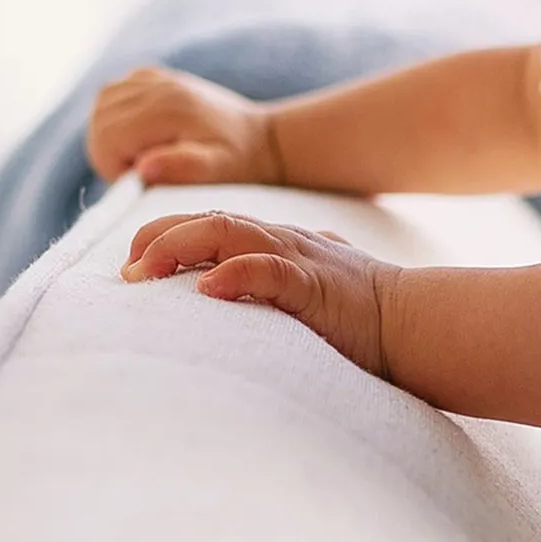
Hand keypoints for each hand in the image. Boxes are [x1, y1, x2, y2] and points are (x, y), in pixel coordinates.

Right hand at [87, 66, 281, 186]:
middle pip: (100, 122)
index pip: (107, 139)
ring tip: (143, 152)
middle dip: (111, 153)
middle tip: (144, 169)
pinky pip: (114, 92)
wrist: (262, 138)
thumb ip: (183, 168)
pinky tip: (143, 131)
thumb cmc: (238, 160)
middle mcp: (160, 86)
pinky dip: (117, 114)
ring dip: (111, 134)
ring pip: (101, 105)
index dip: (114, 167)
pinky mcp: (154, 76)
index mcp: (169, 108)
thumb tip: (143, 168)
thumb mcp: (217, 170)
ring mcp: (156, 77)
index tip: (141, 179)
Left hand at [121, 211, 395, 378]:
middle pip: (211, 219)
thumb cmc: (357, 318)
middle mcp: (282, 242)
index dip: (166, 235)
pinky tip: (208, 287)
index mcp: (277, 244)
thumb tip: (215, 305)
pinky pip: (269, 271)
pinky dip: (236, 274)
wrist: (414, 321)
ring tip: (144, 271)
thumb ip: (265, 291)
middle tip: (126, 271)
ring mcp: (299, 259)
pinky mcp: (315, 286)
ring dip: (181, 247)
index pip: (212, 223)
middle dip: (161, 237)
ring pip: (230, 232)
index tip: (132, 266)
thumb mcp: (301, 295)